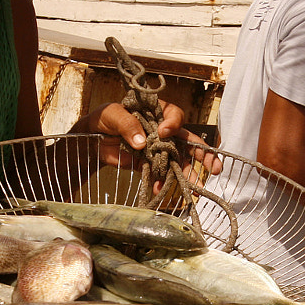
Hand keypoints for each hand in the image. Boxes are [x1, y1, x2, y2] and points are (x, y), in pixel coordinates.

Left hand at [87, 101, 223, 177]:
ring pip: (180, 161)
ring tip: (196, 190)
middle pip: (188, 140)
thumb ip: (126, 124)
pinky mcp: (151, 164)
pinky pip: (162, 174)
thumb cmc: (103, 120)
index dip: (173, 124)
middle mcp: (163, 131)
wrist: (91, 141)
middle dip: (203, 155)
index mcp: (157, 112)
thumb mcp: (112, 115)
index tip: (163, 132)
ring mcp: (159, 149)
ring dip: (190, 176)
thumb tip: (141, 142)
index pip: (174, 115)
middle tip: (213, 169)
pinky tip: (162, 191)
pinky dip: (164, 184)